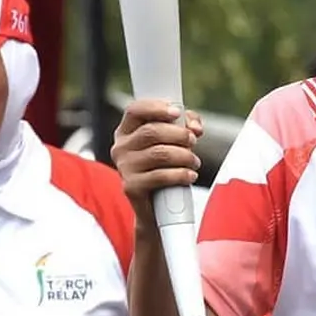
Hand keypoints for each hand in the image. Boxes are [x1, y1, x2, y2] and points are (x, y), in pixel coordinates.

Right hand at [111, 99, 204, 228]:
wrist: (156, 208)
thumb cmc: (164, 167)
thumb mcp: (174, 140)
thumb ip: (185, 125)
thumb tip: (194, 127)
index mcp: (126, 131)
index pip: (135, 110)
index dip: (156, 108)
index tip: (176, 112)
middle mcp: (120, 147)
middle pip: (151, 131)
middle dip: (178, 134)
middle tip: (193, 141)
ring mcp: (124, 168)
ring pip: (159, 153)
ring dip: (184, 155)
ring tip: (194, 162)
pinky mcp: (131, 187)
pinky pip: (160, 176)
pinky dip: (180, 174)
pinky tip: (190, 175)